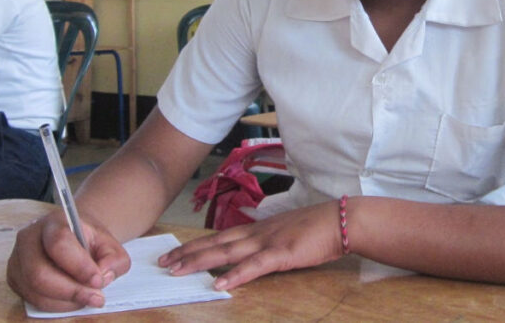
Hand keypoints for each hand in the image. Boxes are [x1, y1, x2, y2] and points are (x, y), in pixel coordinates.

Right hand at [6, 210, 130, 312]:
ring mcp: (17, 259)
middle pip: (39, 273)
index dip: (79, 266)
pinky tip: (73, 299)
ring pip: (35, 291)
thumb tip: (102, 277)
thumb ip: (114, 259)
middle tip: (96, 297)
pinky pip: (32, 299)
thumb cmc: (90, 241)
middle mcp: (29, 238)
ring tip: (87, 298)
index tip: (98, 280)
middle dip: (71, 291)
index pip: (59, 244)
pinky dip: (56, 305)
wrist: (74, 236)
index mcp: (54, 222)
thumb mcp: (110, 244)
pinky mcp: (14, 278)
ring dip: (65, 301)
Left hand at [158, 200, 344, 290]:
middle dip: (187, 253)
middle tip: (163, 263)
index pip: (219, 237)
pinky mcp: (281, 254)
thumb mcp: (286, 232)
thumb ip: (268, 242)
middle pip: (215, 243)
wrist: (341, 219)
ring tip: (176, 270)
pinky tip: (219, 283)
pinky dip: (234, 274)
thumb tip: (255, 252)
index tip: (175, 252)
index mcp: (258, 229)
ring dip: (199, 262)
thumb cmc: (318, 227)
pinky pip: (253, 266)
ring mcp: (267, 242)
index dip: (196, 245)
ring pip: (225, 252)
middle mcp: (256, 233)